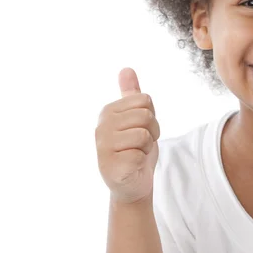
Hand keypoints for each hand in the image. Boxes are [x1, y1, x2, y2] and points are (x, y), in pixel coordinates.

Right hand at [95, 67, 160, 203]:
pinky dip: (142, 161)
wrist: (133, 184)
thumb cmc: (136, 149)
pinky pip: (141, 152)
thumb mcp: (136, 118)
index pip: (145, 100)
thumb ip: (131, 93)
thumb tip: (126, 68)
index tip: (141, 129)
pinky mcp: (110, 164)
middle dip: (152, 131)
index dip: (151, 116)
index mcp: (108, 111)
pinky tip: (132, 166)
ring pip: (144, 133)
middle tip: (141, 144)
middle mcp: (101, 126)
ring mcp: (103, 146)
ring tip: (136, 154)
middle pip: (146, 115)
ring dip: (147, 146)